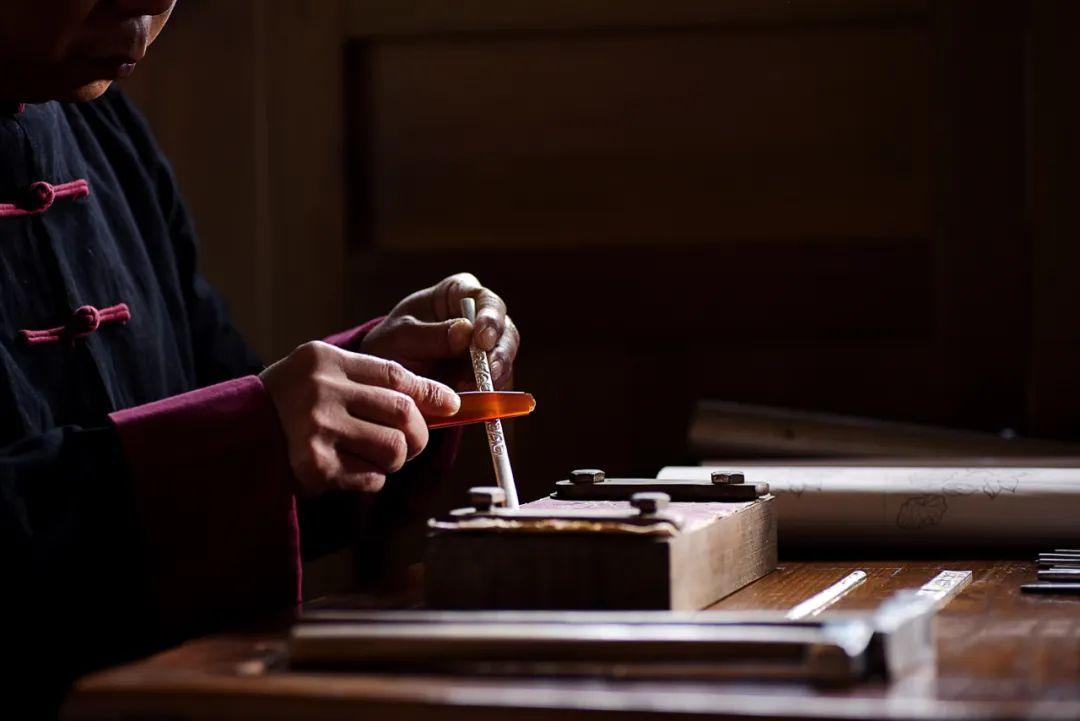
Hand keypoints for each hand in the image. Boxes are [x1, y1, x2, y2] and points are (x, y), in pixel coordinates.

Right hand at [260, 341, 459, 494]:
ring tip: (372, 457)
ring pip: (394, 449)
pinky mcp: (314, 465)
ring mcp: (317, 427)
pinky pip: (372, 478)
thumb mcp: (323, 378)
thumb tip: (444, 402)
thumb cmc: (290, 407)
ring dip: (394, 460)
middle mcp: (321, 389)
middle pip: (403, 413)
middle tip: (410, 444)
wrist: (235, 437)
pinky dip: (371, 480)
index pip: (396, 373)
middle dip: (418, 434)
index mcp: (326, 360)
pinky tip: (348, 471)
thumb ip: (373, 383)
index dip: (431, 393)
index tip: (451, 405)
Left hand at [359, 273, 519, 389]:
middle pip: (505, 332)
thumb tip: (466, 333)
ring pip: (505, 360)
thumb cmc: (392, 343)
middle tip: (488, 373)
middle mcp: (479, 317)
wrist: (387, 373)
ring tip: (469, 389)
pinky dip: (489, 393)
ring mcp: (486, 348)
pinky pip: (497, 384)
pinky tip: (473, 400)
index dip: (490, 319)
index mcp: (458, 293)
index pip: (485, 300)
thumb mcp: (401, 336)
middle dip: (499, 354)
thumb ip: (431, 335)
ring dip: (493, 377)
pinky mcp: (485, 373)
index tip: (482, 340)